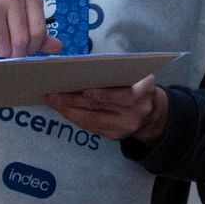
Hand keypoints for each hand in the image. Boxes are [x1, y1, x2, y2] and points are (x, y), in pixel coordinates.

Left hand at [44, 75, 166, 143]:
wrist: (151, 112)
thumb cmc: (136, 85)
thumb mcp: (134, 74)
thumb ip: (116, 71)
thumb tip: (81, 67)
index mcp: (145, 89)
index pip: (125, 95)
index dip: (104, 94)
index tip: (84, 91)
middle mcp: (138, 110)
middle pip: (101, 107)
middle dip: (74, 100)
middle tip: (53, 95)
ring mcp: (126, 126)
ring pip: (93, 120)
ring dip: (70, 111)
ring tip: (53, 102)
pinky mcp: (116, 136)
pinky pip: (92, 127)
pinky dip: (76, 118)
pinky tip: (64, 110)